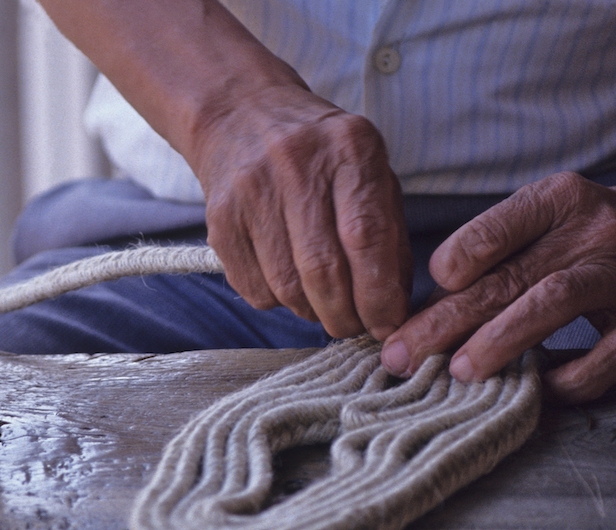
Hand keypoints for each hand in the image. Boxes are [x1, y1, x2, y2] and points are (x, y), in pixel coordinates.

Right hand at [189, 84, 411, 340]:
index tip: (389, 325)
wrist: (241, 114)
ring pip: (287, 287)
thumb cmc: (320, 153)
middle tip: (356, 327)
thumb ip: (389, 232)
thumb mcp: (368, 169)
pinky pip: (254, 288)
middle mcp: (296, 164)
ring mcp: (251, 191)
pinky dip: (279, 302)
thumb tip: (395, 306)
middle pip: (323, 270)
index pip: (366, 237)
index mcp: (348, 148)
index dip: (379, 294)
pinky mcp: (220, 219)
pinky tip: (289, 283)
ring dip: (313, 313)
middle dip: (346, 316)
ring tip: (326, 307)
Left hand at [380, 168, 615, 402]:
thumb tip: (425, 310)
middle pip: (509, 277)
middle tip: (401, 356)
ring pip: (553, 305)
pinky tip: (534, 389)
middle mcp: (593, 233)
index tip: (423, 293)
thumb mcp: (548, 218)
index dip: (455, 260)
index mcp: (559, 199)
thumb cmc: (592, 232)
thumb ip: (495, 254)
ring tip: (459, 370)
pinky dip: (567, 379)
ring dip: (500, 341)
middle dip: (447, 320)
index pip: (497, 227)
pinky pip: (604, 359)